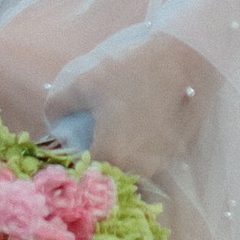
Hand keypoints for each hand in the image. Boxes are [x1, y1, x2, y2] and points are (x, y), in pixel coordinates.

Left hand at [0, 0, 219, 177]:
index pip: (83, 179)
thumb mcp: (86, 81)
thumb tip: (51, 119)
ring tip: (118, 135)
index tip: (68, 157)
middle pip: (109, 181)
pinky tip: (141, 128)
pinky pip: (153, 163)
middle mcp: (138, 170)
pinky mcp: (180, 154)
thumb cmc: (133, 69)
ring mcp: (162, 164)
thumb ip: (58, 104)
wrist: (187, 58)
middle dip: (97, 169)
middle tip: (90, 145)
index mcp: (111, 157)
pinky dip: (143, 154)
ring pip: (133, 175)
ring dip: (122, 163)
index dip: (72, 170)